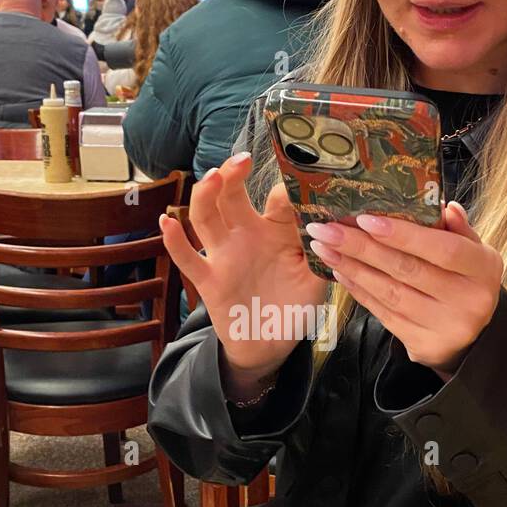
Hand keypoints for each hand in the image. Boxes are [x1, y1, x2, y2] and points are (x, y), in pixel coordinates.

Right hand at [158, 153, 327, 380]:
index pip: (277, 199)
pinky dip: (174, 241)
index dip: (285, 186)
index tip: (296, 172)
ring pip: (206, 217)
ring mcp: (224, 256)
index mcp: (276, 231)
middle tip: (242, 161)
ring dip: (205, 195)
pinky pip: (187, 259)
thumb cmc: (294, 305)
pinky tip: (167, 223)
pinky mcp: (208, 280)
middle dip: (233, 174)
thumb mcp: (316, 278)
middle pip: (232, 195)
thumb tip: (338, 223)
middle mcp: (246, 236)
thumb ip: (324, 252)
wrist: (270, 345)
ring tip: (211, 178)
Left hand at [305, 202, 502, 379]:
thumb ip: (458, 229)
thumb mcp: (474, 252)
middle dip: (362, 247)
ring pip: (390, 293)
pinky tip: (341, 271)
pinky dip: (360, 290)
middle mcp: (467, 301)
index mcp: (483, 269)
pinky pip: (384, 313)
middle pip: (407, 269)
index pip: (442, 248)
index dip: (403, 234)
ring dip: (353, 268)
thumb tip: (442, 205)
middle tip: (327, 229)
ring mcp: (444, 326)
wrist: (472, 337)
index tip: (365, 219)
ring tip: (325, 248)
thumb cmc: (466, 281)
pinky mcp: (423, 344)